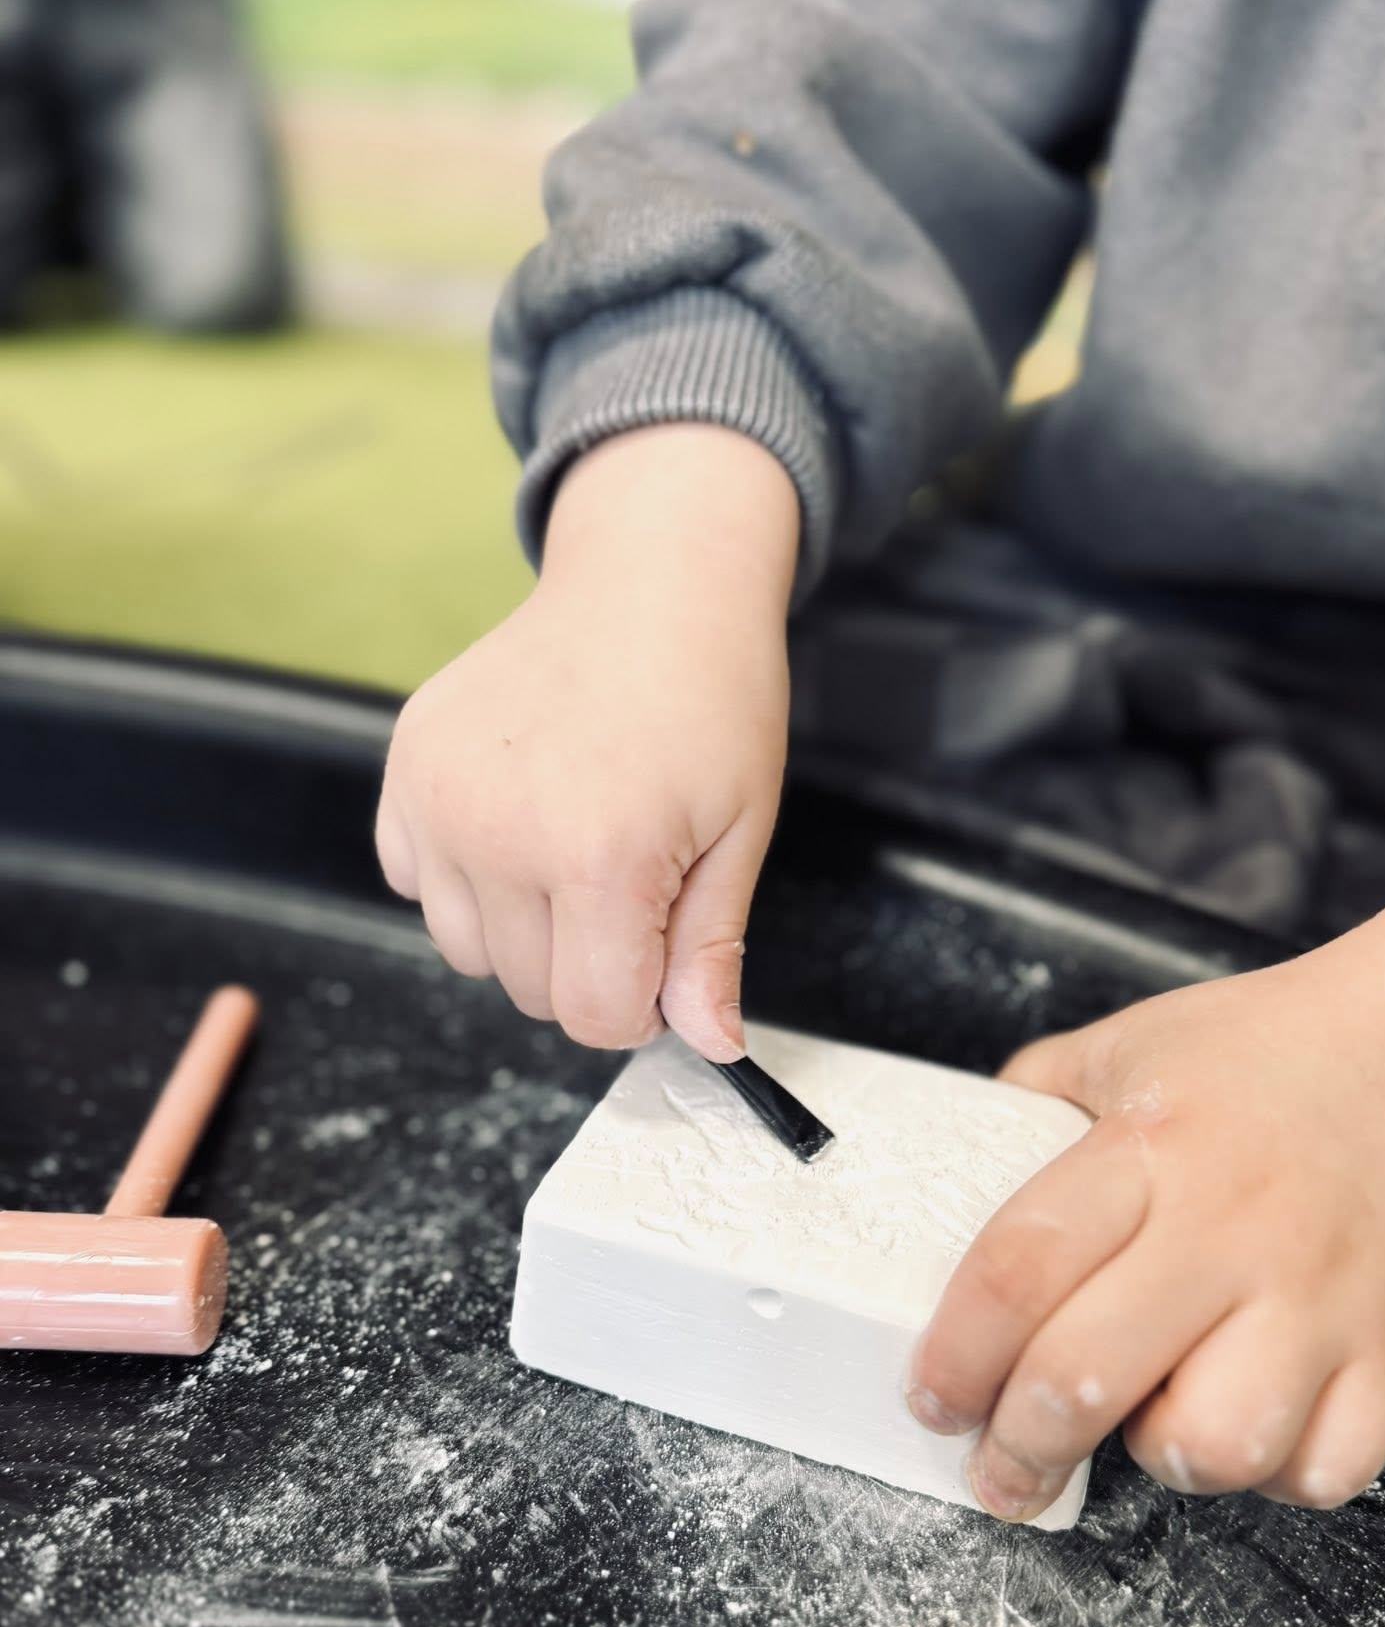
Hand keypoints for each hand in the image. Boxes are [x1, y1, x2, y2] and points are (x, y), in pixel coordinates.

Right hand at [376, 426, 799, 1057]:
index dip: (639, 1004)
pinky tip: (517, 818)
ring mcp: (439, 801)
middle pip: (534, 994)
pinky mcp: (403, 771)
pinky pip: (414, 885)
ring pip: (468, 952)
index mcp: (601, 860)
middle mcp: (502, 836)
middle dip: (589, 962)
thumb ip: (710, 951)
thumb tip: (713, 1045)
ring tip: (572, 842)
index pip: (594, 1017)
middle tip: (631, 874)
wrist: (650, 580)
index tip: (662, 952)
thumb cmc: (711, 698)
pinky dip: (462, 878)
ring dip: (522, 929)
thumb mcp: (740, 833)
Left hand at [907, 845, 1384, 1516]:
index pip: (1019, 1269)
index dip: (955, 1355)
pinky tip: (1247, 1424)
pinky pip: (1326, 1468)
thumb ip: (1029, 1109)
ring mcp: (1318, 1300)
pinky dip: (1276, 1475)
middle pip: (1088, 1378)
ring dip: (1160, 1458)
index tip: (932, 1398)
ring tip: (1147, 1422)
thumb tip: (945, 1174)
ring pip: (1217, 1446)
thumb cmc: (1269, 1054)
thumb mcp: (1123, 1048)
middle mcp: (1232, 1231)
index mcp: (1149, 1151)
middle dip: (1019, 1448)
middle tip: (998, 1465)